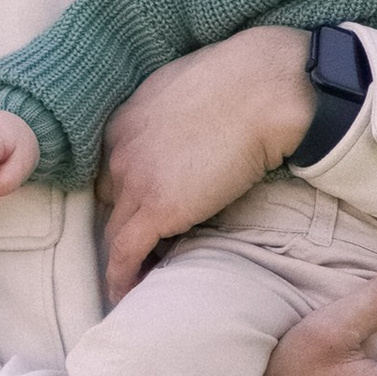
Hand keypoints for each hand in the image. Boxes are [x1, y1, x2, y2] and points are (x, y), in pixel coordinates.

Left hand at [97, 25, 310, 299]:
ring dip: (124, 254)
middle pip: (109, 200)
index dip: (128, 193)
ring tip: (135, 278)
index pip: (113, 168)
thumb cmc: (248, 80)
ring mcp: (134, 180)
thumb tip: (192, 132)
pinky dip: (121, 277)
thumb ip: (176, 114)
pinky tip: (125, 295)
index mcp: (126, 119)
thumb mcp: (192, 88)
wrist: (266, 89)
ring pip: (114, 230)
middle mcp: (119, 150)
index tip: (143, 210)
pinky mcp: (155, 209)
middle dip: (125, 220)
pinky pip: (124, 253)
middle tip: (146, 244)